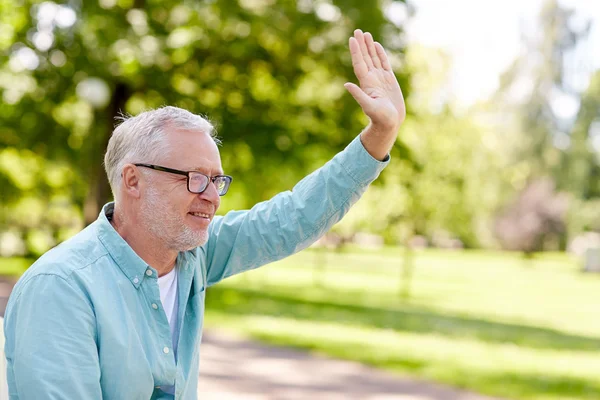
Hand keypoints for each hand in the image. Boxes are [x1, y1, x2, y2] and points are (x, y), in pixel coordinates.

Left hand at [344, 30, 405, 159]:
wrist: (390, 123)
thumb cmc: (380, 118)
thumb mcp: (368, 106)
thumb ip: (358, 95)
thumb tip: (346, 85)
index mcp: (366, 83)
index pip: (359, 63)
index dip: (355, 51)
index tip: (352, 39)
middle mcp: (371, 79)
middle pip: (365, 58)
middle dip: (361, 44)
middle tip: (357, 30)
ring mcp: (380, 78)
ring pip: (373, 58)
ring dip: (369, 46)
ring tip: (366, 34)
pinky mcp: (389, 80)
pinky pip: (384, 63)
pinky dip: (380, 54)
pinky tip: (376, 46)